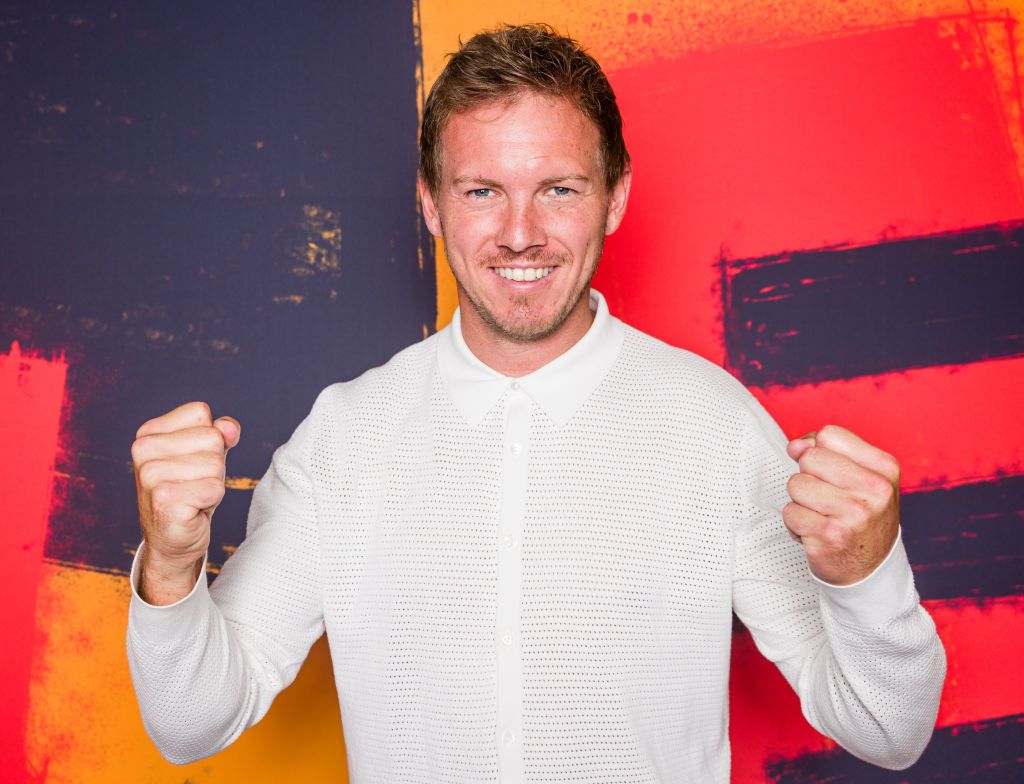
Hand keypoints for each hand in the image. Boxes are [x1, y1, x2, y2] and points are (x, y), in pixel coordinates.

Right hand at [131, 401, 239, 603]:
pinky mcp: (164, 499)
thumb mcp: (207, 455)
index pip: (201, 413)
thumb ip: (221, 433)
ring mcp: (150, 475)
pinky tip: (192, 510)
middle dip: (215, 464)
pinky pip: (214, 488)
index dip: (210, 439)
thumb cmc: (190, 491)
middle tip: (194, 483)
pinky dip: (212, 501)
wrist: (173, 540)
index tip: (192, 461)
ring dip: (213, 483)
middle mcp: (143, 450)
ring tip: (192, 496)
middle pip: (213, 439)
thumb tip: (228, 427)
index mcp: (148, 433)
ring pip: (216, 464)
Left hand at [784, 425, 899, 585]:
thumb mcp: (858, 477)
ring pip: (796, 484)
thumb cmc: (859, 516)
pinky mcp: (831, 535)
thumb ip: (826, 451)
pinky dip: (795, 525)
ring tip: (822, 516)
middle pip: (809, 458)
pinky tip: (816, 533)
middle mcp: (875, 489)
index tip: (828, 472)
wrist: (870, 569)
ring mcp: (855, 513)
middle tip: (828, 500)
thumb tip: (795, 445)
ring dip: (801, 502)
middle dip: (809, 477)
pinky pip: (790, 513)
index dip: (817, 451)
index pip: (829, 435)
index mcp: (885, 468)